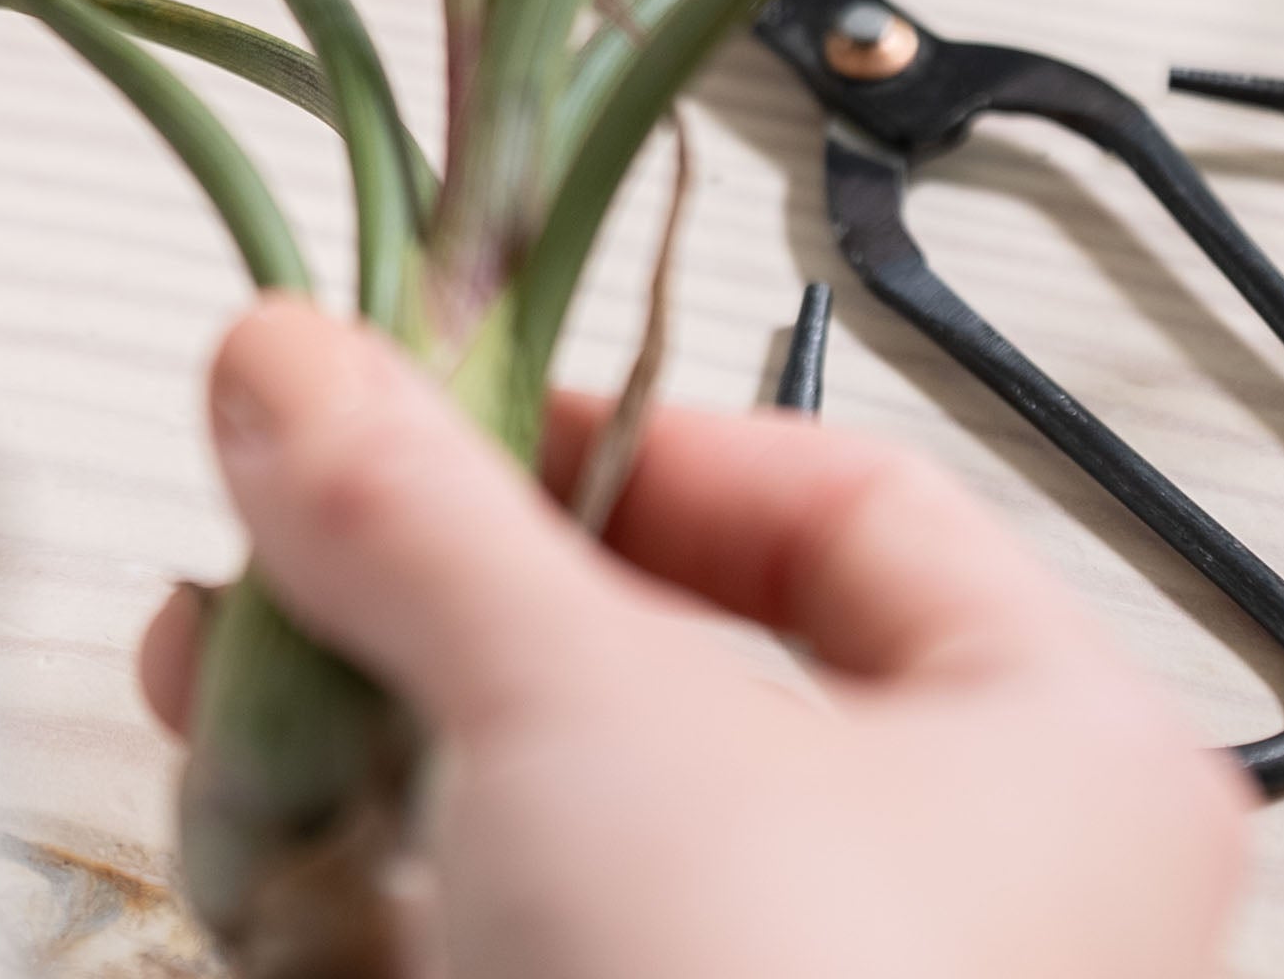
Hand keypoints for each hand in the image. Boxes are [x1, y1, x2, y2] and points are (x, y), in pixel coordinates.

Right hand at [144, 302, 1250, 978]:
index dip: (616, 429)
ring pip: (568, 823)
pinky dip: (388, 903)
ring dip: (379, 740)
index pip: (835, 499)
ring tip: (222, 692)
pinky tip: (264, 858)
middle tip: (292, 547)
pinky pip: (517, 958)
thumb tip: (295, 363)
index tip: (432, 407)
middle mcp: (965, 900)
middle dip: (439, 598)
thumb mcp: (576, 701)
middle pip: (665, 662)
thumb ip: (417, 509)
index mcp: (1061, 756)